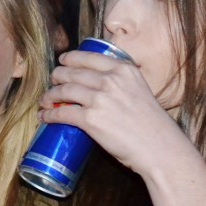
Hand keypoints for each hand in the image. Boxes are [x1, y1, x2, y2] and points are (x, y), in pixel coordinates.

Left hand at [38, 50, 189, 176]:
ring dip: (49, 95)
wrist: (160, 148)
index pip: (89, 57)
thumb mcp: (141, 91)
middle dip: (57, 76)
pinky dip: (49, 115)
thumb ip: (122, 85)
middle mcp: (111, 80)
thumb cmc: (153, 126)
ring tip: (45, 100)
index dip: (71, 58)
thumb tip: (101, 88)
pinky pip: (62, 113)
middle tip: (52, 81)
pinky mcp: (90, 119)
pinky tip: (44, 117)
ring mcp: (99, 98)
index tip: (63, 61)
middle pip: (73, 72)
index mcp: (124, 70)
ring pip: (64, 90)